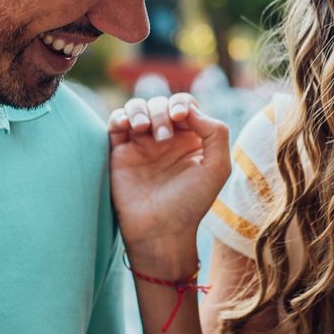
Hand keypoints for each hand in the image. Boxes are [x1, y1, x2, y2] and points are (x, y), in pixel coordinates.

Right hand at [108, 93, 230, 263]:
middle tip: (162, 136)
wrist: (159, 230)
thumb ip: (215, 133)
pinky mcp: (120, 152)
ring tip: (143, 130)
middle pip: (161, 104)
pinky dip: (119, 116)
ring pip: (137, 107)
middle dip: (161, 112)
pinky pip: (115, 122)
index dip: (182, 104)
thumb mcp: (217, 168)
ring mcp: (142, 144)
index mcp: (191, 140)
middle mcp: (166, 139)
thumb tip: (190, 110)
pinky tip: (127, 126)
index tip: (180, 118)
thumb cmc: (191, 203)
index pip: (185, 106)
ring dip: (140, 111)